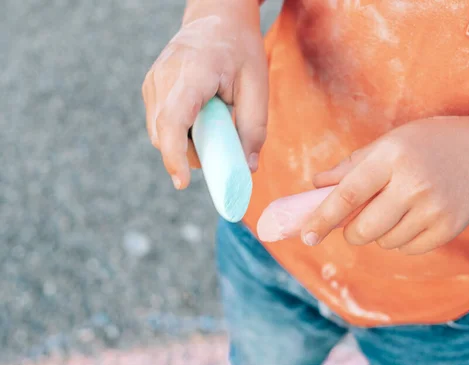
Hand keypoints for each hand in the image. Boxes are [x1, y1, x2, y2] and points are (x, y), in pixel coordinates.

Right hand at [142, 0, 267, 189]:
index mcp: (192, 72)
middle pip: (164, 134)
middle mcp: (163, 76)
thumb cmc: (240, 48)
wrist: (216, 17)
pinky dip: (179, 133)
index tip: (182, 183)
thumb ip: (254, 128)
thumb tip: (248, 168)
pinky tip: (201, 120)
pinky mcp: (151, 87)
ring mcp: (152, 81)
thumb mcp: (257, 84)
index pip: (172, 120)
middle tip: (221, 150)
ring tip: (214, 126)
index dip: (174, 156)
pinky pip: (160, 123)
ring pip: (159, 132)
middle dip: (189, 154)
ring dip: (185, 144)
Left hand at [300, 116, 468, 253]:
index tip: (306, 235)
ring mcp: (434, 209)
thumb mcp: (390, 142)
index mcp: (392, 157)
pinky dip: (402, 239)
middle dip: (352, 231)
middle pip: (364, 229)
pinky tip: (416, 216)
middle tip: (356, 221)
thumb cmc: (428, 143)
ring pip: (385, 242)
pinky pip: (407, 249)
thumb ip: (351, 166)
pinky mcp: (448, 229)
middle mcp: (413, 184)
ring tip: (398, 207)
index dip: (323, 217)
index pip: (348, 194)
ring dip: (380, 233)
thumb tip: (317, 186)